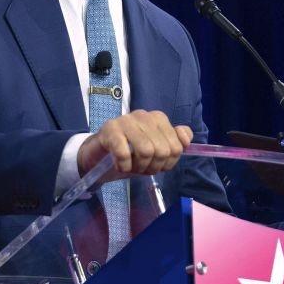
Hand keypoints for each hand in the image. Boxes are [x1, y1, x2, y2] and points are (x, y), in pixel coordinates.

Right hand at [77, 110, 191, 178]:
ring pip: (146, 151)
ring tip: (131, 167)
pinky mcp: (110, 129)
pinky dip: (123, 166)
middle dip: (153, 167)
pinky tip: (119, 165)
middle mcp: (144, 115)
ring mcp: (126, 120)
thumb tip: (186, 139)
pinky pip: (124, 154)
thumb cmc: (129, 153)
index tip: (157, 164)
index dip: (168, 162)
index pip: (177, 146)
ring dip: (138, 167)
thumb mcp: (155, 151)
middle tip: (141, 168)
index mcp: (158, 118)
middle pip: (163, 150)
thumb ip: (175, 144)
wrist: (97, 155)